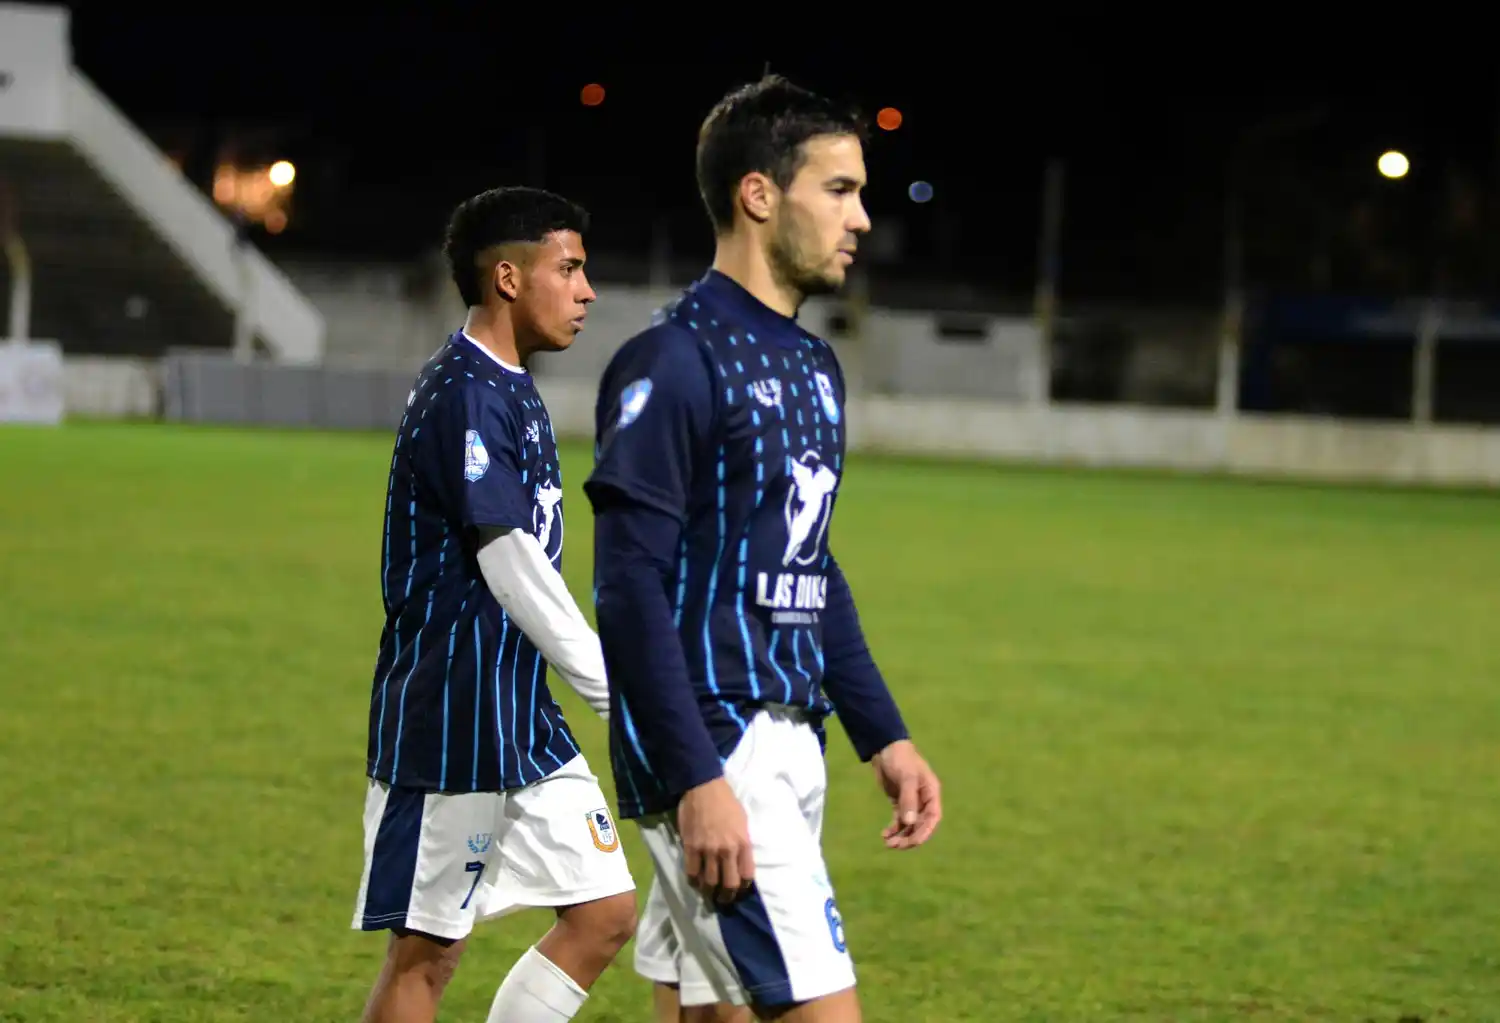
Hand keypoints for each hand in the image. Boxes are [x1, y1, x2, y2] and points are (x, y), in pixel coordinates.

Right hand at [677, 777, 754, 902]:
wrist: (704, 787)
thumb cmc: (726, 802)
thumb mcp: (743, 822)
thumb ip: (742, 843)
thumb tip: (739, 861)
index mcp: (743, 843)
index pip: (747, 876)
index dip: (743, 888)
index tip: (739, 891)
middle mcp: (727, 850)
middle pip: (729, 884)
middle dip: (727, 896)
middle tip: (723, 899)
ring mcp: (708, 850)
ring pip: (709, 882)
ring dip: (709, 892)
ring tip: (708, 894)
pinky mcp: (691, 847)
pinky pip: (692, 873)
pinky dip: (694, 881)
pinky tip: (695, 882)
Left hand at [871, 740, 941, 848]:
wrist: (884, 748)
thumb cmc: (900, 759)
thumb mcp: (906, 777)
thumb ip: (908, 800)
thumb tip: (910, 823)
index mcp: (931, 793)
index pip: (933, 818)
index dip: (925, 832)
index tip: (913, 842)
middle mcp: (924, 800)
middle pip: (921, 825)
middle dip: (910, 837)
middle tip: (896, 846)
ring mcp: (912, 802)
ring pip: (910, 826)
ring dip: (901, 836)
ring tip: (888, 843)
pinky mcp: (900, 802)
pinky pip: (900, 821)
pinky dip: (893, 829)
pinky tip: (884, 835)